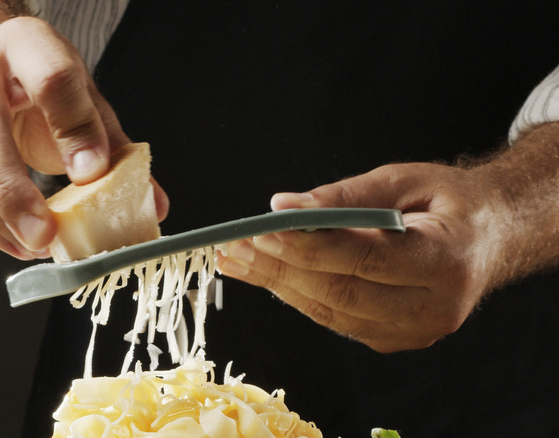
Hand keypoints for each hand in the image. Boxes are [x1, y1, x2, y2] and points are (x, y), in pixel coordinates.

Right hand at [0, 17, 167, 258]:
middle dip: (13, 189)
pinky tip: (12, 240)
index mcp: (25, 43)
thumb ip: (113, 149)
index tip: (91, 173)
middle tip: (46, 234)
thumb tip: (153, 204)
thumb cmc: (38, 89)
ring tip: (35, 244)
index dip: (73, 128)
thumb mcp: (82, 102)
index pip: (50, 77)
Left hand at [218, 162, 507, 352]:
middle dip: (280, 268)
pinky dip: (299, 295)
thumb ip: (345, 196)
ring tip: (238, 260)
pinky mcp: (395, 339)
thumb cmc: (447, 202)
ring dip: (278, 285)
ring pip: (332, 312)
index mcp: (448, 260)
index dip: (309, 245)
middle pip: (342, 292)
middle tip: (234, 247)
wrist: (488, 237)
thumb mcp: (403, 180)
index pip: (366, 258)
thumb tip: (285, 207)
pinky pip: (336, 320)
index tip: (263, 228)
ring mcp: (415, 331)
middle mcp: (436, 306)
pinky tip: (268, 275)